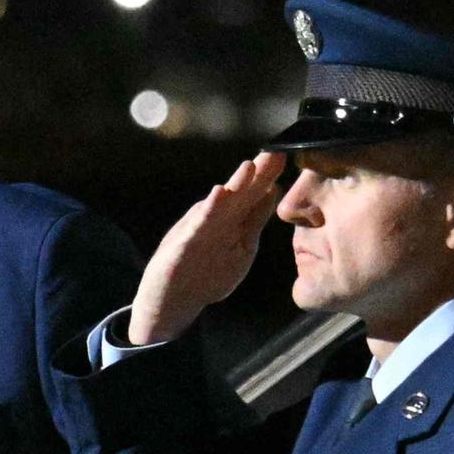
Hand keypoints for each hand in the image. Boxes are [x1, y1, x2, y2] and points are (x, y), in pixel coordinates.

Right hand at [129, 152, 284, 349]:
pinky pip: (198, 227)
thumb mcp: (237, 245)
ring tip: (249, 166)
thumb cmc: (203, 271)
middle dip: (257, 174)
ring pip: (222, 206)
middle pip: (241, 195)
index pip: (254, 196)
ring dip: (235, 186)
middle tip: (275, 152)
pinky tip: (218, 195)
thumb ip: (252, 220)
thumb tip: (272, 191)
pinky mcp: (183, 246)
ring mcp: (200, 233)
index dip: (268, 177)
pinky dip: (209, 210)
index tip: (284, 155)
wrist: (169, 301)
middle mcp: (217, 223)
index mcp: (233, 223)